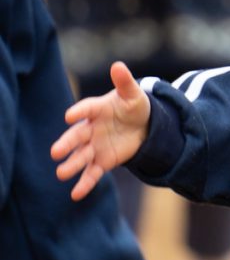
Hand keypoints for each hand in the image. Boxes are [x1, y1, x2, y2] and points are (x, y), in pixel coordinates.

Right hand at [50, 61, 151, 200]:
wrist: (144, 126)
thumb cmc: (134, 106)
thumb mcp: (134, 94)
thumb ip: (125, 83)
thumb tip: (118, 65)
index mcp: (97, 110)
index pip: (86, 109)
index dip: (79, 112)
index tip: (70, 116)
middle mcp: (90, 129)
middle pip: (77, 137)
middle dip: (67, 144)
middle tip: (55, 152)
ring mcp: (94, 146)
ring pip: (81, 157)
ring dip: (72, 165)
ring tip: (61, 174)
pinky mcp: (102, 162)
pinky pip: (92, 173)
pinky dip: (85, 183)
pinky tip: (76, 194)